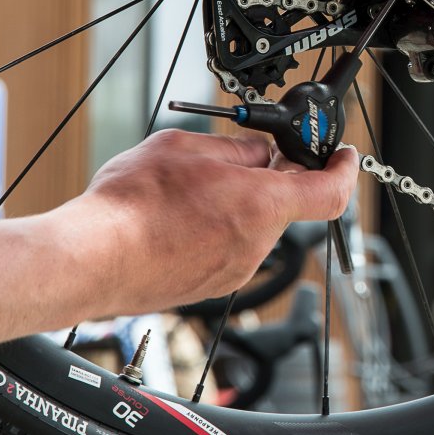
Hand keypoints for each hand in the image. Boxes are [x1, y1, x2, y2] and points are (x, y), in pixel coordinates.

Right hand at [70, 129, 356, 309]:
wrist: (89, 261)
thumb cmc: (131, 206)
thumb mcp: (187, 148)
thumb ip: (234, 149)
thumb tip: (256, 153)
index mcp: (262, 206)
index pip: (329, 193)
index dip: (344, 171)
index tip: (344, 156)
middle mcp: (255, 246)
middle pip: (284, 205)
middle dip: (271, 178)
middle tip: (248, 155)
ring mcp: (231, 271)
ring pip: (252, 227)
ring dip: (237, 203)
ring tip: (190, 185)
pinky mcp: (206, 287)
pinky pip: (226, 248)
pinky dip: (214, 227)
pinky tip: (178, 214)